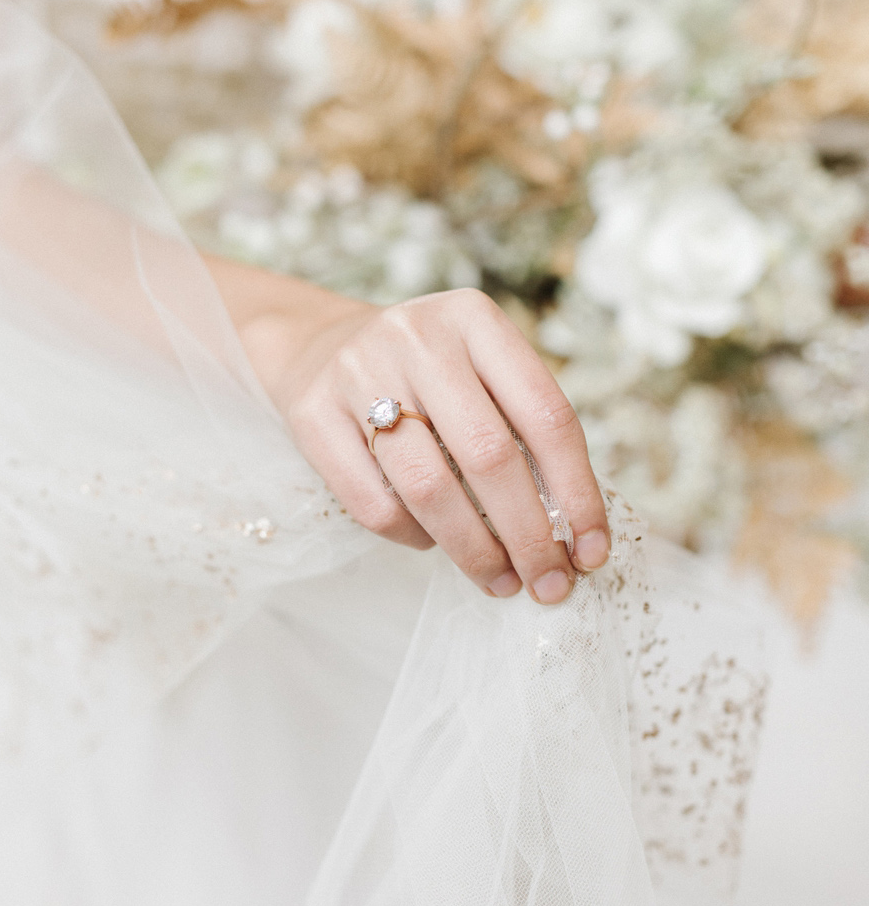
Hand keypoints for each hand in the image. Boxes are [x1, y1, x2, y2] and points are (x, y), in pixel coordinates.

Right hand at [216, 261, 608, 603]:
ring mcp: (358, 373)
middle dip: (529, 535)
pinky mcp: (312, 414)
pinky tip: (432, 542)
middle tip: (550, 585)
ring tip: (499, 581)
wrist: (317, 344)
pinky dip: (413, 538)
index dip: (578, 493)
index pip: (547, 415)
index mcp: (475, 319)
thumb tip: (570, 533)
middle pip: (491, 456)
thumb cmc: (423, 374)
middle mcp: (416, 337)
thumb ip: (520, 428)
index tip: (593, 553)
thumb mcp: (477, 370)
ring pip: (428, 487)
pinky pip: (373, 503)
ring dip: (473, 550)